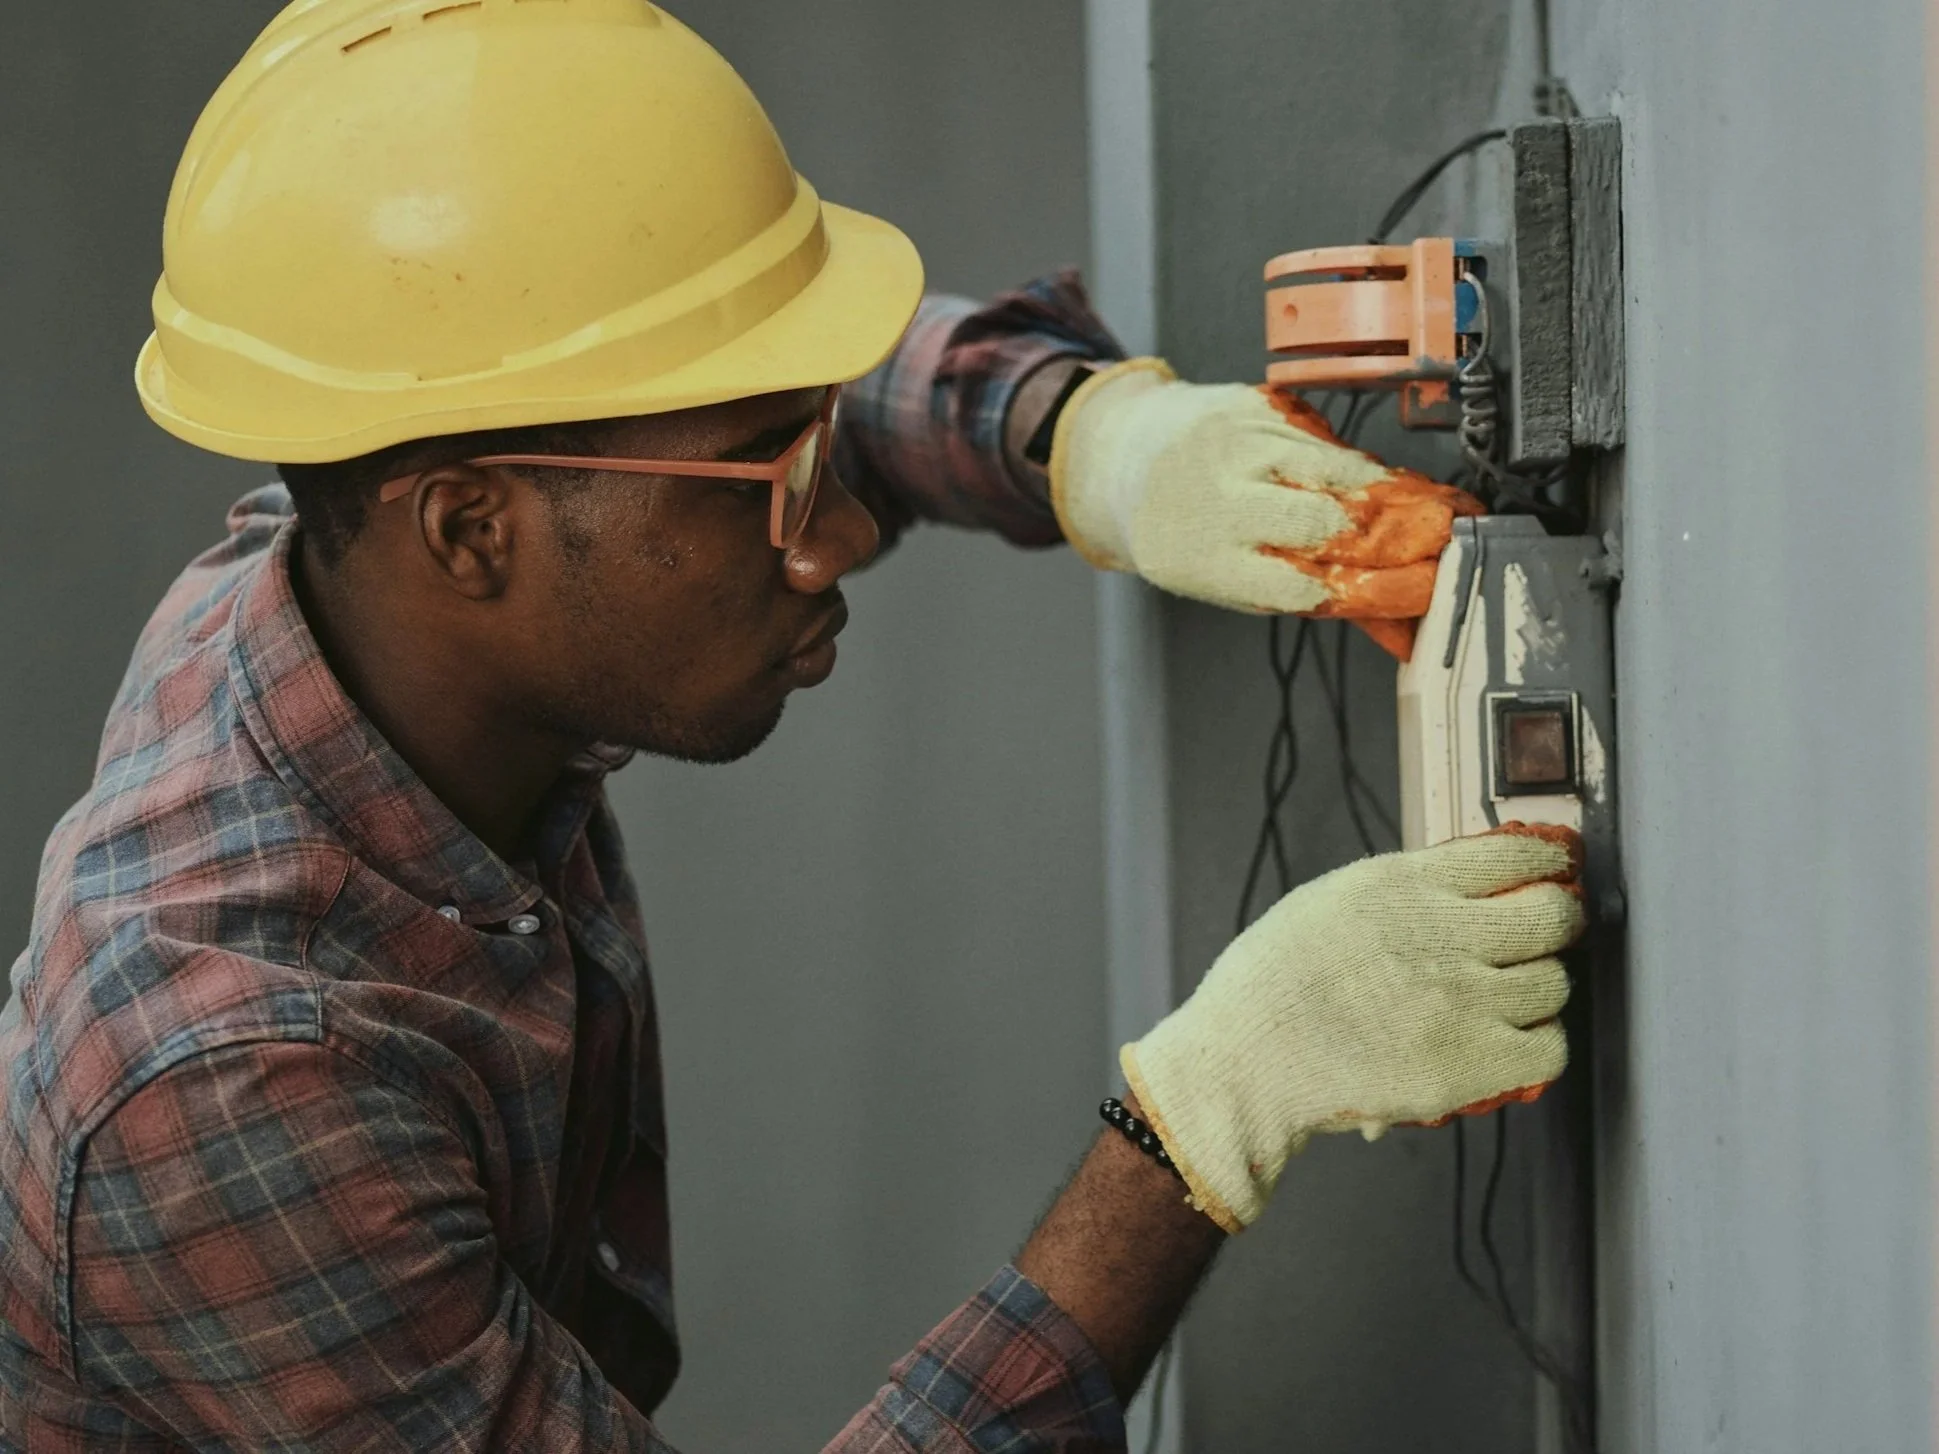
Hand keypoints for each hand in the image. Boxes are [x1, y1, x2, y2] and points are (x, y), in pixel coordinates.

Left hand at [1049, 358, 1482, 658]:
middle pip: (1330, 522)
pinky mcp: (1258, 406)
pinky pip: (1330, 438)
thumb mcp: (1234, 582)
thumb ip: (1316, 599)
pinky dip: (1366, 464)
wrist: (1126, 455)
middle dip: (1401, 537)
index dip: (1378, 589)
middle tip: (1450, 544)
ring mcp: (1239, 445)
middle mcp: (1219, 499)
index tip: (1429, 590)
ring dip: (1400, 496)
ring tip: (1441, 513)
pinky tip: (1392, 481)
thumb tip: (1401, 628)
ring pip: (1340, 472)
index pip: (1308, 584)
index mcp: (1209, 562)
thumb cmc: (1187, 533)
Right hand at [1120, 829, 1584, 1233]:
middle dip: (1555, 924)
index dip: (1547, 863)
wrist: (1245, 1062)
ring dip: (1537, 991)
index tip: (1553, 871)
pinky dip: (1536, 1047)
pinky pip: (1549, 1049)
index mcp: (1404, 885)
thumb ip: (1401, 892)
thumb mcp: (1329, 901)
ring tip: (1506, 1000)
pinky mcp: (1471, 1064)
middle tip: (1541, 937)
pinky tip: (1508, 1044)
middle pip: (1553, 917)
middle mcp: (1443, 935)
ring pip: (1554, 985)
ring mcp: (1463, 1001)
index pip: (1515, 855)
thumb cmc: (1270, 985)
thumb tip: (1468, 887)